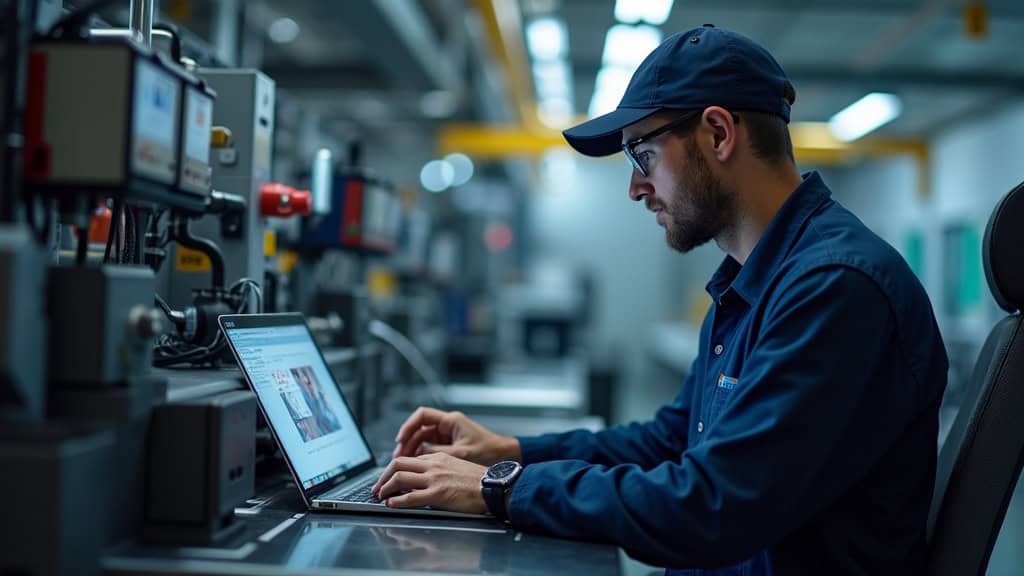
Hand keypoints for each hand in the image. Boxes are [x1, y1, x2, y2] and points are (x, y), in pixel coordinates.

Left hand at [371, 452, 487, 513]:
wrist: (493, 486)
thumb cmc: (479, 481)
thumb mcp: (456, 467)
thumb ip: (439, 469)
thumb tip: (423, 478)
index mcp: (438, 458)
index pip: (409, 458)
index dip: (394, 468)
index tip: (388, 477)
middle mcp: (434, 465)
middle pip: (398, 464)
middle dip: (383, 476)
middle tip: (377, 487)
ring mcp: (434, 479)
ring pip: (400, 478)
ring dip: (385, 487)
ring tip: (380, 496)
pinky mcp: (437, 494)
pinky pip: (410, 497)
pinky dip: (397, 501)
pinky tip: (391, 504)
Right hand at [392, 407, 520, 465]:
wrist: (504, 458)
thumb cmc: (488, 452)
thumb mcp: (461, 454)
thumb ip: (437, 453)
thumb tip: (415, 456)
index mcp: (451, 421)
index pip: (422, 416)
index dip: (408, 426)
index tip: (400, 438)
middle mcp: (448, 426)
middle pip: (419, 429)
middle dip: (406, 443)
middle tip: (397, 457)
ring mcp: (448, 436)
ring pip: (422, 440)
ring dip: (412, 451)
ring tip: (403, 465)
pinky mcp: (449, 446)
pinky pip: (429, 448)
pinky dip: (420, 456)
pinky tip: (415, 467)